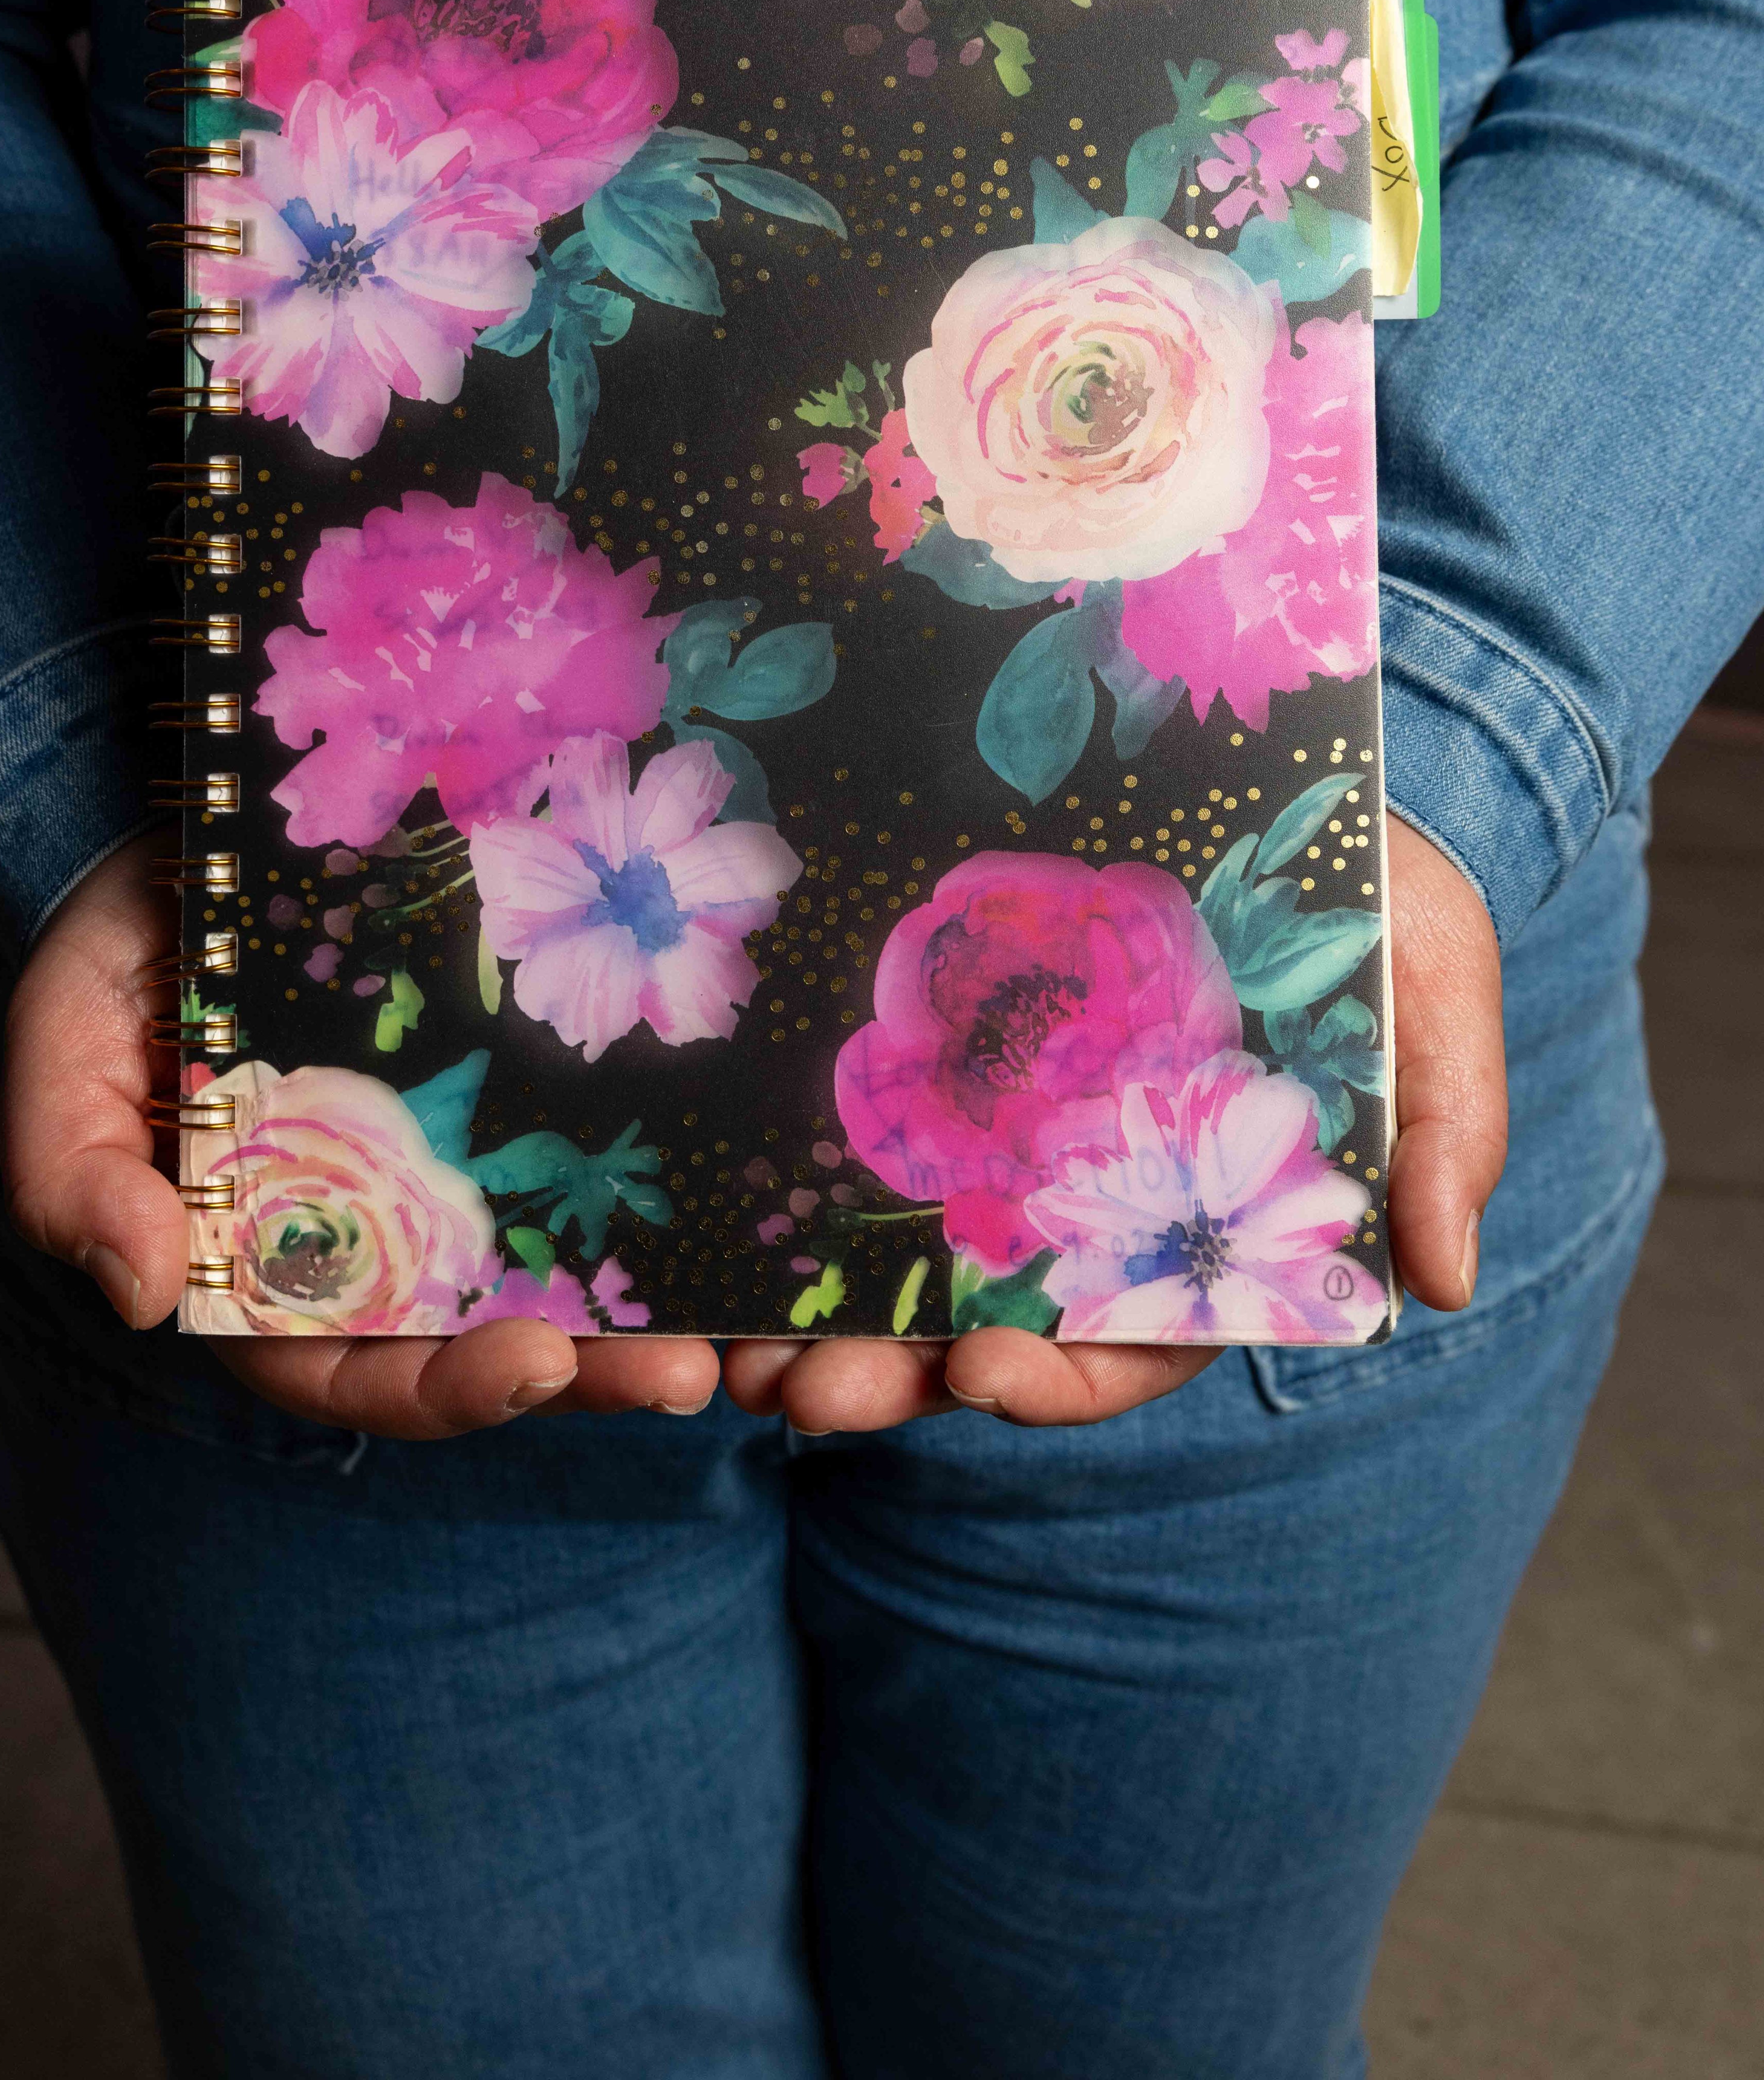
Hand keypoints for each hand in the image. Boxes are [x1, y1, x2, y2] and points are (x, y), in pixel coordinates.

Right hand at [0, 836, 720, 1438]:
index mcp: (268, 1263)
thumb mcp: (64, 1047)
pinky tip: (756, 1208)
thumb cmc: (117, 951)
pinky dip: (671, 1198)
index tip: (527, 1365)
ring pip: (562, 1270)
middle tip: (680, 1373)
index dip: (439, 1386)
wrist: (196, 816)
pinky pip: (600, 1158)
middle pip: (483, 1340)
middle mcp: (377, 1235)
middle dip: (585, 1372)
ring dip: (650, 1314)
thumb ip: (76, 1171)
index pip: (351, 1367)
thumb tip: (137, 1286)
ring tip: (749, 1337)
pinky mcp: (522, 1086)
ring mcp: (457, 1163)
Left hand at [720, 812, 1507, 1433]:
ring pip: (901, 1261)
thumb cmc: (1369, 884)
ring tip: (736, 1352)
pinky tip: (711, 1221)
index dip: (1067, 1375)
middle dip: (900, 1376)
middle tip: (811, 1392)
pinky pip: (854, 1137)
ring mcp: (1006, 1128)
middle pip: (992, 1323)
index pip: (1139, 1333)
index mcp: (1208, 1209)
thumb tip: (1443, 1278)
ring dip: (818, 1321)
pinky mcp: (937, 1049)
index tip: (990, 1376)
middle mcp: (1093, 1192)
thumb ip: (1445, 1125)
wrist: (1274, 766)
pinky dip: (784, 1198)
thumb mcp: (1433, 977)